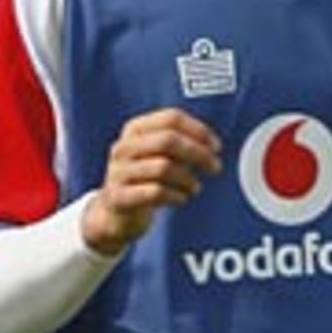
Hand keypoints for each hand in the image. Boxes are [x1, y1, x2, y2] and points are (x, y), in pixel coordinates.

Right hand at [83, 108, 221, 254]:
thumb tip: (212, 146)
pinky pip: (155, 192)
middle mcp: (123, 147)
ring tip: (195, 188)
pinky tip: (181, 199)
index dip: (199, 130)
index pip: (171, 118)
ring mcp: (118, 172)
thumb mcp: (159, 156)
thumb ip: (182, 146)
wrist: (115, 214)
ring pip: (163, 167)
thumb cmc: (145, 180)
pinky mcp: (119, 197)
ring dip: (188, 179)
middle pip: (168, 140)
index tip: (216, 147)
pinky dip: (176, 196)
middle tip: (216, 168)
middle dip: (198, 154)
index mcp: (135, 130)